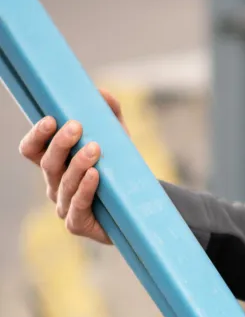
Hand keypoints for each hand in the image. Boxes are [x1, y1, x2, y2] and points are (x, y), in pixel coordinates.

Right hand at [18, 88, 129, 245]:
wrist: (140, 207)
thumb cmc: (121, 170)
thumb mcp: (118, 139)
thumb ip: (110, 115)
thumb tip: (101, 93)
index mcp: (55, 164)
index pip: (32, 149)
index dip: (36, 135)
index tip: (51, 118)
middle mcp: (54, 184)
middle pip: (47, 164)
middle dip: (60, 144)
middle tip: (77, 127)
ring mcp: (64, 206)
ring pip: (64, 183)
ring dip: (78, 164)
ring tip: (94, 149)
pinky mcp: (78, 223)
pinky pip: (78, 205)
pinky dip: (86, 189)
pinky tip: (95, 175)